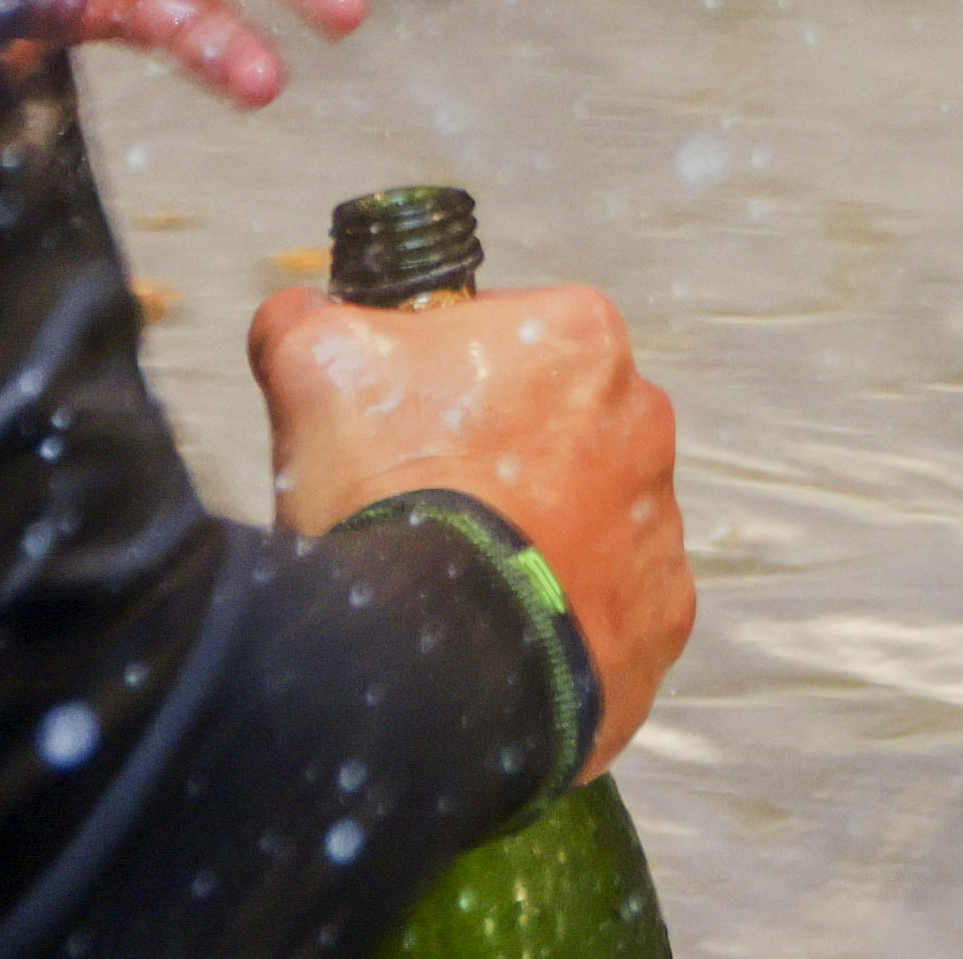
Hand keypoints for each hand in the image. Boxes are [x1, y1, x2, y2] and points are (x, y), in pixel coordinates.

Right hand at [254, 281, 696, 771]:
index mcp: (582, 338)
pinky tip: (506, 623)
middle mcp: (644, 419)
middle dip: (501, 451)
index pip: (511, 331)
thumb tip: (302, 313)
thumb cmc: (383, 489)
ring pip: (590, 510)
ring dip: (540, 530)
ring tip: (464, 570)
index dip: (444, 372)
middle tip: (429, 497)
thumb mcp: (316, 366)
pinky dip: (565, 610)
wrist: (424, 649)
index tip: (403, 417)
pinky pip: (613, 600)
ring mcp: (660, 524)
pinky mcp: (659, 617)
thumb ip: (312, 318)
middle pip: (558, 421)